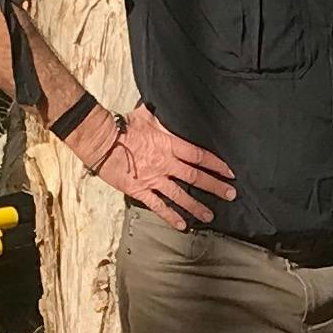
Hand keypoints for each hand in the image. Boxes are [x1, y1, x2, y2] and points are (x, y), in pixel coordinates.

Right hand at [91, 105, 237, 225]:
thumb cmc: (122, 125)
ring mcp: (153, 179)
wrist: (101, 140)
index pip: (199, 155)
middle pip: (195, 177)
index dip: (216, 164)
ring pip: (180, 195)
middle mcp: (165, 164)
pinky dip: (170, 216)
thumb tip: (170, 107)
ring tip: (210, 216)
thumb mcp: (146, 115)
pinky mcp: (139, 190)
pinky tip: (182, 225)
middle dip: (215, 187)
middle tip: (230, 195)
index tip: (229, 172)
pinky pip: (158, 206)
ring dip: (196, 206)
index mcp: (169, 145)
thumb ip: (162, 117)